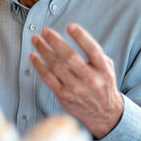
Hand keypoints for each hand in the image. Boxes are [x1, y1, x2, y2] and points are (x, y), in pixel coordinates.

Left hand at [29, 23, 123, 138]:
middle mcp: (90, 79)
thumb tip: (77, 36)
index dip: (82, 37)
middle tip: (45, 31)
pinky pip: (48, 78)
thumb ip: (95, 54)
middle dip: (56, 42)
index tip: (70, 26)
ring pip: (56, 66)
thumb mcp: (106, 68)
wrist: (104, 114)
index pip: (93, 51)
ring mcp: (76, 89)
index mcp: (103, 70)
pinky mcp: (63, 95)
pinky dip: (39, 66)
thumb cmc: (102, 84)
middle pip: (70, 57)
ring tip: (36, 40)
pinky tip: (33, 56)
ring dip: (43, 51)